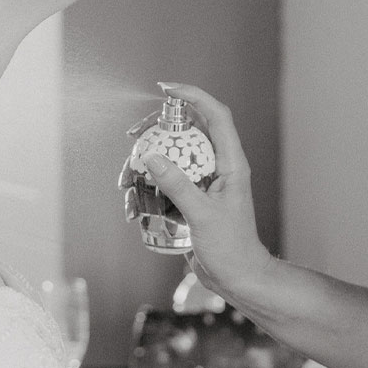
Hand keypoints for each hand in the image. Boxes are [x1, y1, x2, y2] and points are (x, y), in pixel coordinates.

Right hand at [142, 83, 270, 296]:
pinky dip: (149, 184)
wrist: (238, 279)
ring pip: (174, 155)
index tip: (166, 88)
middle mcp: (218, 167)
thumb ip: (178, 186)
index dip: (194, 96)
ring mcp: (204, 182)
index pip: (216, 116)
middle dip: (160, 127)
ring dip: (149, 160)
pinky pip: (167, 180)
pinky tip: (135, 199)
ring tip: (129, 174)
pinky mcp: (192, 198)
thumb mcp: (203, 216)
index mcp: (230, 163)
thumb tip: (152, 156)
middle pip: (189, 130)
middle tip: (135, 133)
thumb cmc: (232, 249)